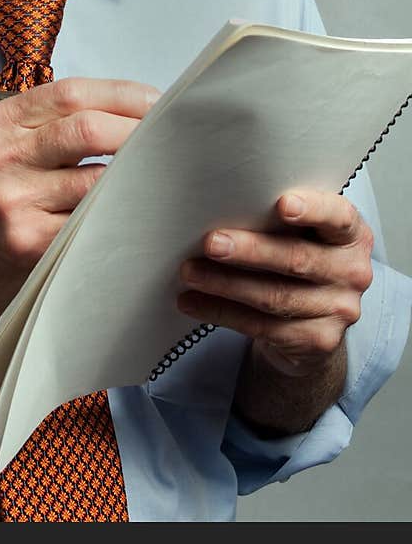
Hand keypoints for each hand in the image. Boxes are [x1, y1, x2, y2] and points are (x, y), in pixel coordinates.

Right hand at [0, 77, 159, 332]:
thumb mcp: (2, 148)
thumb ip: (50, 125)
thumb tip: (131, 110)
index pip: (71, 94)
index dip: (122, 95)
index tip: (156, 103)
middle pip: (87, 129)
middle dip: (138, 131)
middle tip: (167, 140)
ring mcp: (11, 201)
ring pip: (96, 179)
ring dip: (138, 176)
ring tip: (161, 175)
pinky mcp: (28, 241)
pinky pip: (91, 220)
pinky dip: (121, 213)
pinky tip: (137, 211)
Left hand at [177, 189, 373, 375]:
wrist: (314, 321)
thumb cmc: (299, 256)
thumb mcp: (302, 232)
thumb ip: (278, 217)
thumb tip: (219, 202)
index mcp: (351, 235)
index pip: (339, 217)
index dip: (313, 210)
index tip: (282, 204)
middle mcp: (352, 272)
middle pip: (297, 259)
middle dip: (250, 251)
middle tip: (211, 243)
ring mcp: (339, 310)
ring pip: (275, 296)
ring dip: (225, 284)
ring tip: (190, 273)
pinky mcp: (317, 341)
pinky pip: (262, 326)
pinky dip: (221, 312)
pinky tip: (193, 302)